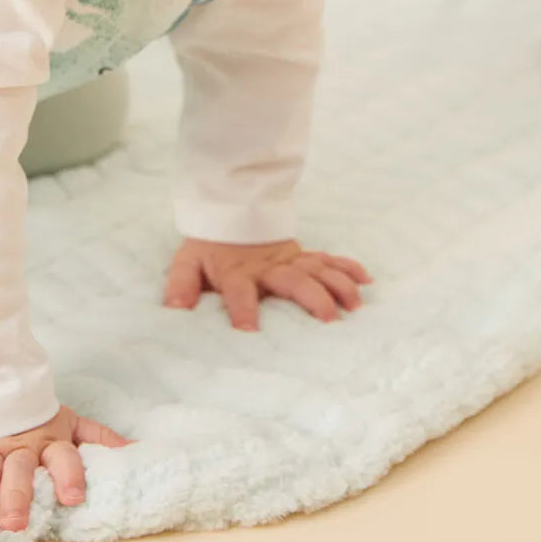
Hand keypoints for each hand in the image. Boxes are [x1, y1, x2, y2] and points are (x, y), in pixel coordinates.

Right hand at [0, 404, 133, 529]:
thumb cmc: (31, 417)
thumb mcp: (67, 423)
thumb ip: (97, 437)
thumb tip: (136, 451)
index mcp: (45, 443)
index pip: (62, 458)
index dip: (69, 474)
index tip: (73, 497)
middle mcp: (14, 452)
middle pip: (17, 473)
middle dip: (18, 497)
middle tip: (16, 522)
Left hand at [163, 236, 371, 330]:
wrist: (228, 210)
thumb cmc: (209, 245)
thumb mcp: (187, 263)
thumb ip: (181, 286)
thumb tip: (174, 311)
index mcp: (237, 272)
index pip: (239, 291)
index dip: (242, 309)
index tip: (248, 331)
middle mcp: (268, 266)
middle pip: (292, 280)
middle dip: (311, 298)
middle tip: (329, 319)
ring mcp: (289, 259)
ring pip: (318, 270)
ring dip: (337, 285)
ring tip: (354, 305)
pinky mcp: (301, 255)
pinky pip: (328, 259)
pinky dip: (348, 267)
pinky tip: (366, 281)